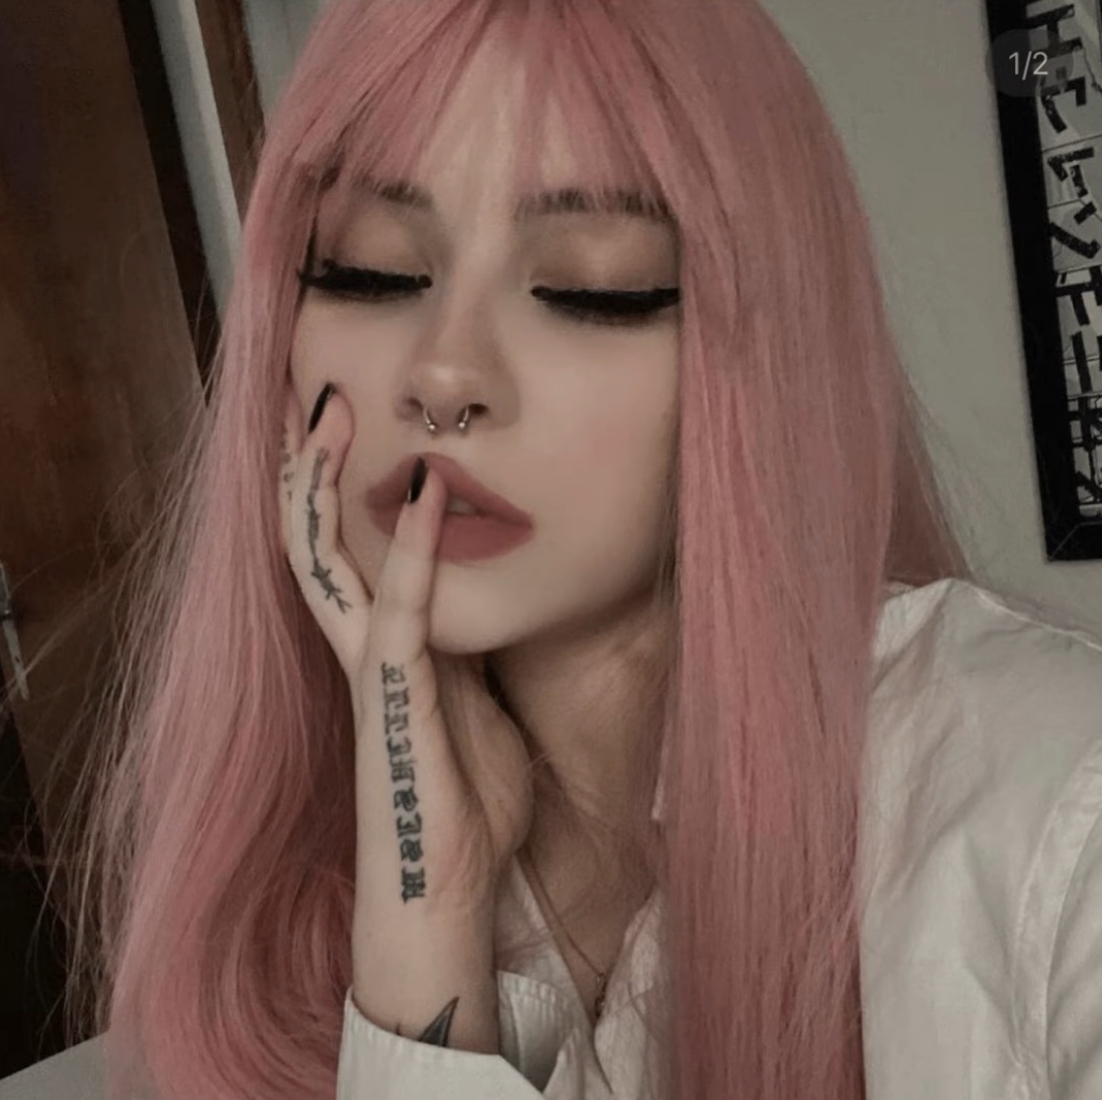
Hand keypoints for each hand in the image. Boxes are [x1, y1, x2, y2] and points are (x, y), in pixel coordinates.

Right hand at [279, 381, 534, 917]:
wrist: (445, 892)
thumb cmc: (466, 805)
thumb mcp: (480, 708)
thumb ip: (471, 659)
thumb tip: (489, 613)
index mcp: (383, 650)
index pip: (344, 553)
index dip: (332, 491)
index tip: (340, 427)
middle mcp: (361, 649)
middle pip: (313, 541)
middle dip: (306, 469)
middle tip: (315, 396)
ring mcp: (370, 670)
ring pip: (326, 560)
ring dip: (324, 485)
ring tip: (327, 413)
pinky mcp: (392, 697)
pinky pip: (400, 608)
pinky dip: (417, 548)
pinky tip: (431, 494)